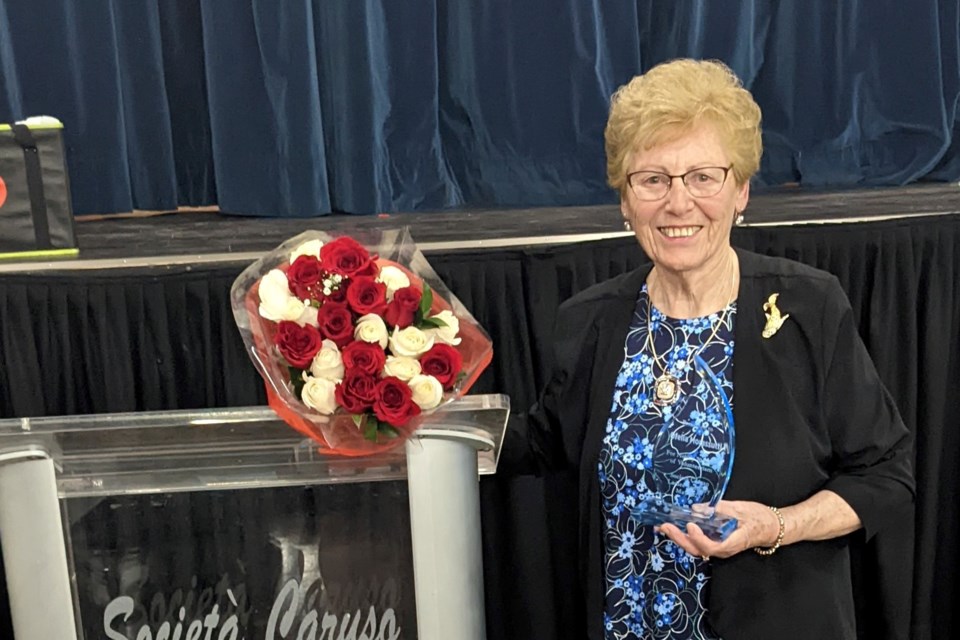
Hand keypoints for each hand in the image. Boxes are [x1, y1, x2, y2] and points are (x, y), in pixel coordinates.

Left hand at [656, 500, 781, 559]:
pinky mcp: (716, 543)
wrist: (771, 528)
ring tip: (664, 527)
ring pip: (696, 548)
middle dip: (680, 539)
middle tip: (665, 526)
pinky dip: (686, 536)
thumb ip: (719, 509)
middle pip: (698, 550)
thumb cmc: (759, 518)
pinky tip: (676, 528)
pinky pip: (699, 543)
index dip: (699, 539)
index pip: (711, 547)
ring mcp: (719, 548)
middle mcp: (723, 550)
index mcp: (733, 543)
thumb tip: (697, 508)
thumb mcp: (741, 509)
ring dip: (679, 538)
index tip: (690, 525)